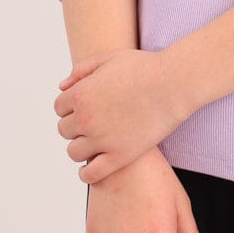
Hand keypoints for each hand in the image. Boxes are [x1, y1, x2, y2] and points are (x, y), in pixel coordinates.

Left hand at [54, 47, 185, 182]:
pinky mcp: (120, 156)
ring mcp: (102, 139)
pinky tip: (93, 166)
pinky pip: (91, 174)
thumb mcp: (109, 58)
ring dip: (80, 147)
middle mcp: (86, 118)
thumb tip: (62, 87)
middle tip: (93, 123)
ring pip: (74, 152)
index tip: (84, 107)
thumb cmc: (144, 68)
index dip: (71, 106)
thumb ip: (82, 70)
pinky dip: (87, 174)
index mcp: (81, 94)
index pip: (59, 107)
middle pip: (64, 129)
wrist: (174, 83)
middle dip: (75, 126)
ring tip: (95, 142)